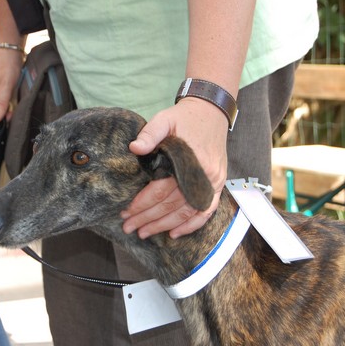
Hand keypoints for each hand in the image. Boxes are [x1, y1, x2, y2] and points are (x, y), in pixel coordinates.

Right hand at [0, 49, 22, 123]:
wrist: (8, 50)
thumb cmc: (5, 65)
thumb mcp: (5, 85)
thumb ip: (0, 103)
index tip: (7, 122)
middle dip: (0, 118)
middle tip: (12, 113)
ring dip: (4, 112)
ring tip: (12, 104)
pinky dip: (6, 106)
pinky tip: (11, 102)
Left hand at [121, 97, 228, 238]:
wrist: (212, 112)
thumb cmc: (185, 118)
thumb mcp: (165, 119)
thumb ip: (149, 134)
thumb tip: (134, 148)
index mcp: (187, 161)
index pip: (162, 190)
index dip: (143, 203)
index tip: (126, 212)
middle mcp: (203, 175)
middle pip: (172, 205)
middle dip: (148, 219)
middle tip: (129, 227)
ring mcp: (213, 182)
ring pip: (187, 212)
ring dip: (165, 225)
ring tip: (145, 233)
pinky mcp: (218, 184)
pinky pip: (207, 211)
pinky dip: (191, 225)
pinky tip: (174, 233)